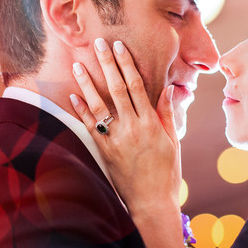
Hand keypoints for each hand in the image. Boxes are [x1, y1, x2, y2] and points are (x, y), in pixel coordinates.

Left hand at [69, 38, 180, 214]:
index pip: (137, 86)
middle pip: (117, 89)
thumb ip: (167, 114)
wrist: (152, 203)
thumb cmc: (166, 172)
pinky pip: (90, 127)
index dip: (127, 64)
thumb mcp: (173, 141)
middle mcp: (132, 128)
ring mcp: (116, 140)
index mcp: (151, 123)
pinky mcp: (105, 152)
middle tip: (99, 43)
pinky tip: (74, 95)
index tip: (120, 47)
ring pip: (99, 105)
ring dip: (88, 83)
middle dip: (107, 64)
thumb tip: (168, 88)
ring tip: (79, 64)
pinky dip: (81, 110)